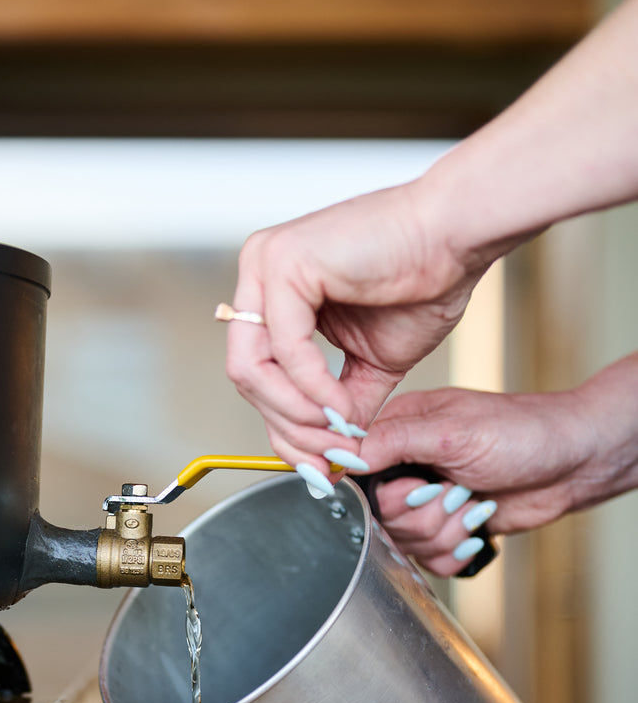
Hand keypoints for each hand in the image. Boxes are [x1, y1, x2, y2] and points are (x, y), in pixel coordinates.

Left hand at [224, 179, 484, 484]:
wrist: (457, 237)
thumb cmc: (423, 282)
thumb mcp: (371, 365)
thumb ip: (341, 405)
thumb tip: (330, 456)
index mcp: (272, 295)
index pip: (256, 377)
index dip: (284, 429)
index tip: (319, 465)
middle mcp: (259, 276)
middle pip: (246, 378)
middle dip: (290, 429)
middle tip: (331, 456)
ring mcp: (265, 266)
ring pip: (252, 368)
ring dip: (296, 414)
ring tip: (338, 431)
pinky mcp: (284, 264)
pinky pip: (285, 348)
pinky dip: (312, 387)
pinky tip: (340, 405)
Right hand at [358, 357, 637, 575]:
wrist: (574, 462)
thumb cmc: (524, 433)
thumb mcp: (453, 430)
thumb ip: (394, 441)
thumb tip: (344, 454)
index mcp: (398, 432)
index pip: (356, 474)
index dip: (382, 491)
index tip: (417, 486)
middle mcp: (406, 467)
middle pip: (381, 517)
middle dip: (425, 513)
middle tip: (457, 490)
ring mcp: (426, 501)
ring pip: (407, 542)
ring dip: (447, 530)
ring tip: (473, 503)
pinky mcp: (447, 529)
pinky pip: (430, 562)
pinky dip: (457, 551)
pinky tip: (477, 526)